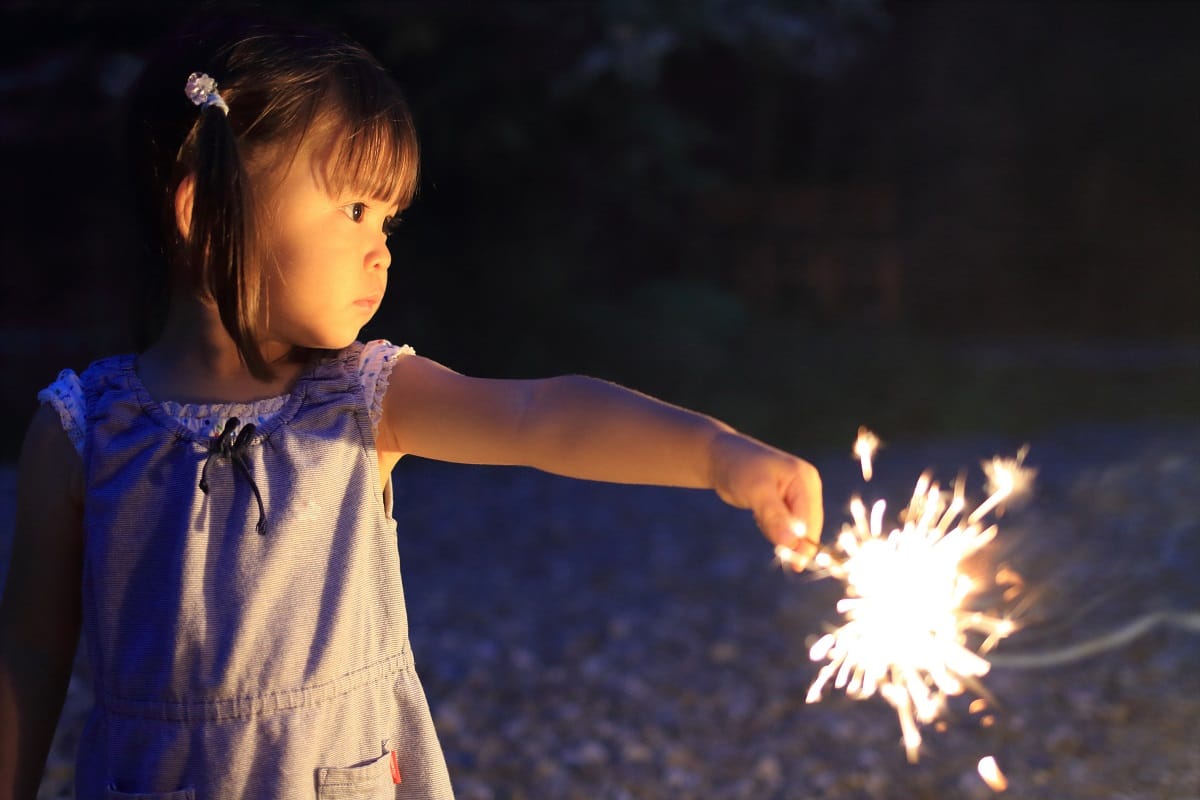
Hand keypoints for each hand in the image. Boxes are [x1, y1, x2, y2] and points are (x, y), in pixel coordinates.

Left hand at [707, 431, 822, 570]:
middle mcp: (806, 487)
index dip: (803, 544)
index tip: (794, 565)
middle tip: (764, 529)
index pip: (810, 519)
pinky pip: (784, 526)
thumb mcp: (756, 492)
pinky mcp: (785, 502)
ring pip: (795, 529)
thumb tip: (791, 543)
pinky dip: (772, 528)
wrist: (719, 458)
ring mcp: (796, 495)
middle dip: (790, 538)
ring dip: (777, 532)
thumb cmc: (738, 469)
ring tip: (758, 515)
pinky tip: (758, 515)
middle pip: (807, 526)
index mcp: (805, 480)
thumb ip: (775, 517)